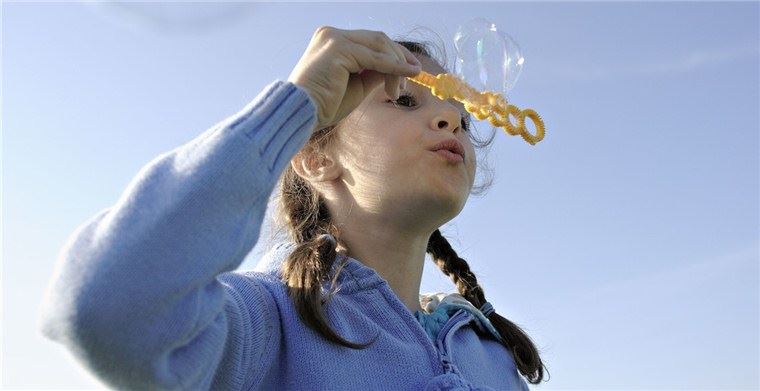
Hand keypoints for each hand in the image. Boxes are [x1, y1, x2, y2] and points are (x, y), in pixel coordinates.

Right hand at [287, 26, 422, 130]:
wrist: (302, 114)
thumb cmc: (324, 105)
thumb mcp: (356, 86)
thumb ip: (374, 73)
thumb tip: (398, 69)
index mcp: (331, 40)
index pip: (370, 41)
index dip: (393, 54)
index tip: (410, 70)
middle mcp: (331, 34)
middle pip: (377, 40)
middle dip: (399, 58)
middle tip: (413, 76)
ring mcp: (334, 38)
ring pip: (379, 46)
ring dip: (396, 66)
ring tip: (401, 88)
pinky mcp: (339, 48)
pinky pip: (375, 57)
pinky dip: (393, 67)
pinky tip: (405, 76)